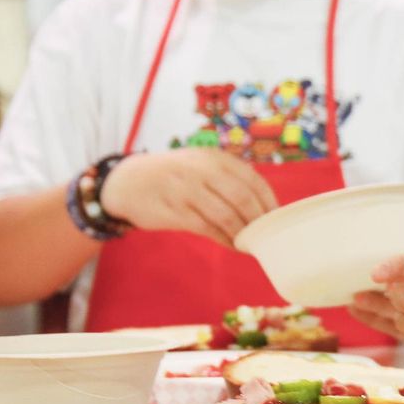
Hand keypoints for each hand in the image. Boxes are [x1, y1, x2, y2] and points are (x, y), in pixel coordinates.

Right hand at [98, 148, 276, 245]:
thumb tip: (265, 209)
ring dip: (243, 234)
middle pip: (242, 198)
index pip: (253, 180)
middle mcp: (201, 170)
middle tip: (265, 236)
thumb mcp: (201, 166)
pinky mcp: (173, 210)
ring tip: (250, 245)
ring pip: (226, 216)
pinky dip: (224, 240)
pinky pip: (207, 229)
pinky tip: (232, 245)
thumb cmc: (174, 177)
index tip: (276, 220)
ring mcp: (186, 189)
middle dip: (258, 221)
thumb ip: (229, 180)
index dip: (269, 202)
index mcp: (214, 158)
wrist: (127, 181)